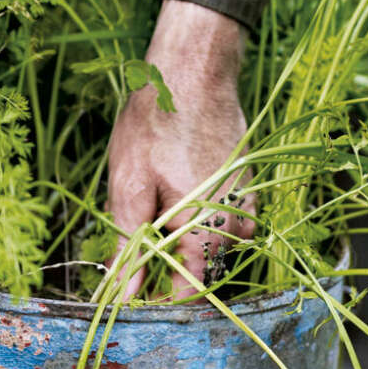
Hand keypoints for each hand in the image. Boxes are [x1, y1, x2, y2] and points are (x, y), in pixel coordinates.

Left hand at [107, 0, 255, 297]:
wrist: (193, 68)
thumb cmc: (156, 123)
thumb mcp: (129, 189)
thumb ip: (129, 249)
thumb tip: (121, 295)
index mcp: (209, 234)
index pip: (188, 295)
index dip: (156, 300)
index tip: (129, 295)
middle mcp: (237, 225)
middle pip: (199, 269)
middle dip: (163, 262)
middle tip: (131, 235)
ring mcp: (246, 203)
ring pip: (210, 241)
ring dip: (179, 235)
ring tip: (151, 196)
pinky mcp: (245, 184)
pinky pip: (220, 215)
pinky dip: (195, 212)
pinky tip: (173, 182)